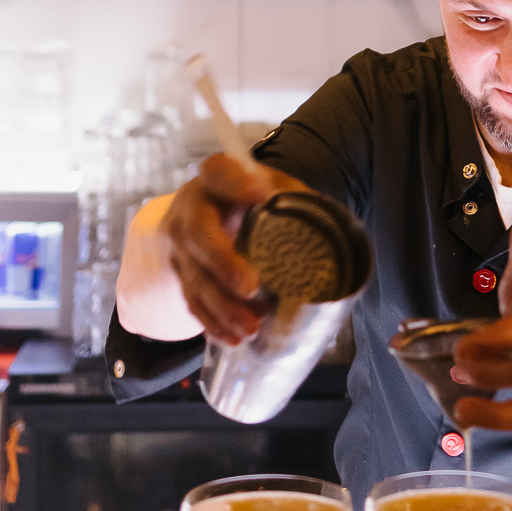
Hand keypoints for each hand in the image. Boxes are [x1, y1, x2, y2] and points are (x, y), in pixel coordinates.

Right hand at [160, 154, 310, 345]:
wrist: (207, 212)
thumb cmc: (249, 199)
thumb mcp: (271, 187)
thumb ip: (293, 200)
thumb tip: (330, 228)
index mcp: (215, 180)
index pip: (218, 172)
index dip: (236, 183)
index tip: (261, 194)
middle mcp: (191, 210)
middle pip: (197, 234)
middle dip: (222, 263)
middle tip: (250, 286)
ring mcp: (182, 246)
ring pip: (194, 278)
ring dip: (221, 306)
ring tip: (250, 327)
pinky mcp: (182, 276)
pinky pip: (192, 302)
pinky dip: (212, 323)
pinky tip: (232, 337)